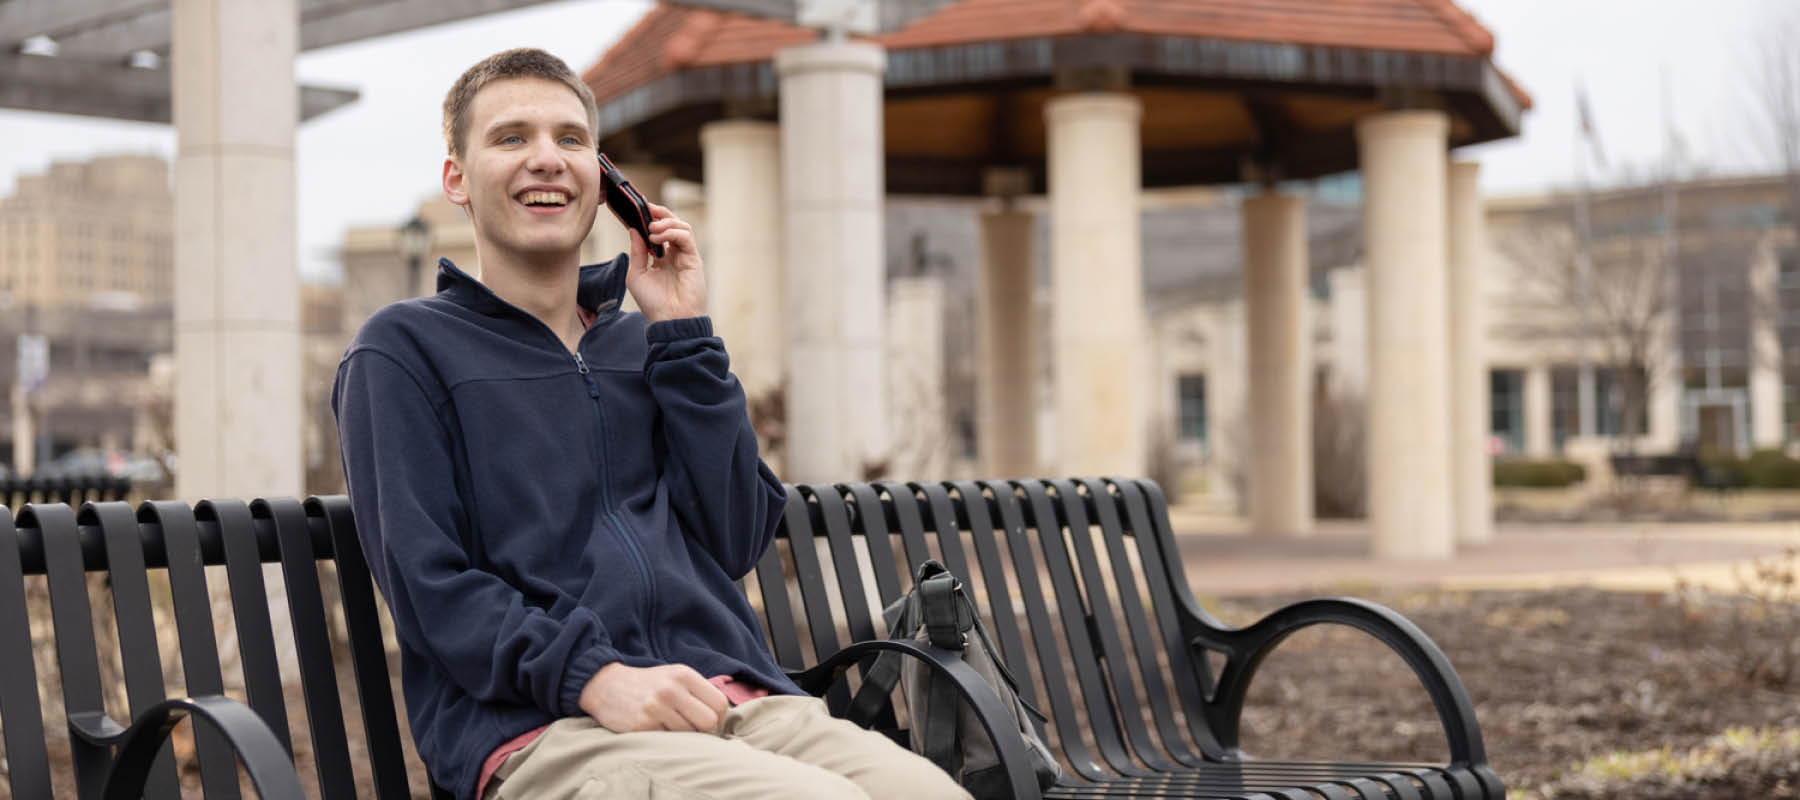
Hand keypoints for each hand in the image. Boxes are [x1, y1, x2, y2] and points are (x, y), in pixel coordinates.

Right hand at [576, 662, 728, 732]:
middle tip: (691, 726)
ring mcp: (656, 708)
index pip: (719, 703)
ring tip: (669, 724)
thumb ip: (698, 691)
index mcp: (684, 675)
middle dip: (704, 729)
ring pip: (689, 735)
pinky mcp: (642, 725)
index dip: (718, 716)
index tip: (708, 719)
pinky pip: (668, 741)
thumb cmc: (648, 684)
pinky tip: (655, 727)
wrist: (606, 686)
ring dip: (683, 735)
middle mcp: (671, 689)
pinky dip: (665, 738)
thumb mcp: (674, 676)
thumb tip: (722, 715)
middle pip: (708, 722)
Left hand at [624, 203, 707, 323]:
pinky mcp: (694, 259)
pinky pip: (686, 237)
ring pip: (681, 226)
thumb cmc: (653, 303)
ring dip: (665, 222)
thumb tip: (633, 230)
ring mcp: (685, 256)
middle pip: (671, 224)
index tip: (635, 210)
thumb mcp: (636, 275)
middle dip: (658, 214)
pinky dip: (672, 232)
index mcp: (661, 258)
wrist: (669, 320)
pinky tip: (657, 238)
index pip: (657, 231)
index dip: (648, 219)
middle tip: (645, 209)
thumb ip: (636, 252)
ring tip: (651, 229)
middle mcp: (674, 255)